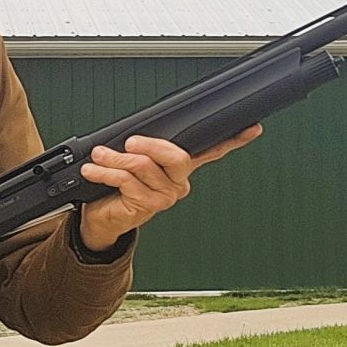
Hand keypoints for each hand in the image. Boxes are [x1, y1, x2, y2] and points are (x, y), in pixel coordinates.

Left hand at [77, 124, 262, 250]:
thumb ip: (140, 147)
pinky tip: (94, 170)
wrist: (101, 218)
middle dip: (149, 146)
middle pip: (177, 157)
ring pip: (145, 166)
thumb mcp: (130, 160)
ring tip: (99, 157)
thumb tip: (134, 134)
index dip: (234, 140)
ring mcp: (165, 196)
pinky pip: (128, 181)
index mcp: (180, 167)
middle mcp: (178, 183)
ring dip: (115, 159)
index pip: (212, 151)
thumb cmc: (116, 187)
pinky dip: (105, 172)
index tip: (252, 128)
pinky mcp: (148, 207)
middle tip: (129, 143)